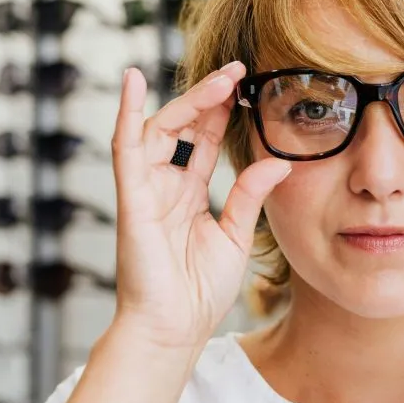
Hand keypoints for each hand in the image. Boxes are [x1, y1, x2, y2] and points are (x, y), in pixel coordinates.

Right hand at [111, 62, 291, 351]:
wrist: (175, 331)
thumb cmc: (199, 291)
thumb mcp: (235, 234)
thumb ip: (250, 195)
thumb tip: (278, 161)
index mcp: (187, 195)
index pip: (204, 141)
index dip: (222, 112)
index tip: (246, 84)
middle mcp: (164, 187)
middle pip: (183, 127)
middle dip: (208, 97)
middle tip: (237, 71)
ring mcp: (145, 191)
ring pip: (160, 130)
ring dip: (187, 101)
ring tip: (220, 79)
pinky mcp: (132, 200)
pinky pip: (125, 150)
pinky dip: (127, 114)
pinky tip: (133, 82)